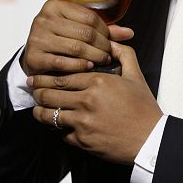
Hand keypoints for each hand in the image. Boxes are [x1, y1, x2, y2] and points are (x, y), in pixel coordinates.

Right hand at [21, 0, 133, 75]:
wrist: (34, 59)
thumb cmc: (59, 41)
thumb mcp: (77, 29)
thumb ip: (102, 30)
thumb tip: (129, 33)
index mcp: (54, 6)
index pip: (89, 16)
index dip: (105, 30)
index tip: (110, 41)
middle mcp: (43, 19)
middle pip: (85, 32)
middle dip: (102, 46)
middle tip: (109, 55)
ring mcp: (37, 38)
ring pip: (76, 48)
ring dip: (94, 57)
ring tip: (102, 61)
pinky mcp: (34, 57)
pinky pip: (64, 63)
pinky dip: (79, 66)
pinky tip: (88, 67)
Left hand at [29, 40, 162, 163]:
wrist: (151, 140)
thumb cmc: (144, 108)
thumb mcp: (136, 76)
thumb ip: (123, 54)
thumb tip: (112, 42)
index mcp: (98, 81)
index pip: (62, 76)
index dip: (46, 76)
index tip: (38, 76)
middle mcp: (87, 100)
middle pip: (50, 93)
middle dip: (38, 90)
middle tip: (32, 88)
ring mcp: (84, 122)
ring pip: (50, 115)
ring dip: (41, 111)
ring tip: (37, 108)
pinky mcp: (83, 141)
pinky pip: (63, 133)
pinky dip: (61, 129)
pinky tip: (60, 125)